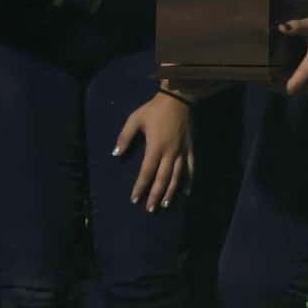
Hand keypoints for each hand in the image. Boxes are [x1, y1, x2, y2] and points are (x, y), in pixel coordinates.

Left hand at [114, 91, 193, 209]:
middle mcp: (170, 153)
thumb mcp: (135, 119)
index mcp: (155, 147)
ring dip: (171, 192)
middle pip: (163, 179)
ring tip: (166, 204)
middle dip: (155, 195)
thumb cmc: (154, 109)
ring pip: (177, 177)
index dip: (140, 186)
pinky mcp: (191, 148)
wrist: (179, 98)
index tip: (134, 198)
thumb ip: (124, 137)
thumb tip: (115, 153)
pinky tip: (186, 192)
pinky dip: (189, 181)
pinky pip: (191, 168)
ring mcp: (182, 151)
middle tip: (150, 209)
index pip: (146, 172)